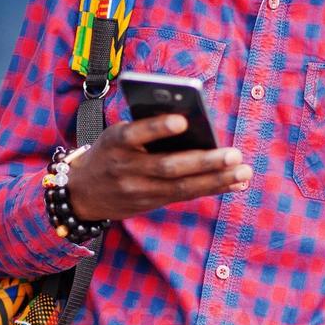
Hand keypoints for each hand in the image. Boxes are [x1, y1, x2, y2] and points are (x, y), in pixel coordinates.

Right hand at [66, 114, 251, 221]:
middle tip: (234, 154)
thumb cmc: (109, 152)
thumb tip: (193, 125)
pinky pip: (183, 196)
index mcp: (116, 142)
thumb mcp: (117, 135)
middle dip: (204, 161)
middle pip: (168, 166)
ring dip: (215, 180)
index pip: (135, 133)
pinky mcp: (148, 204)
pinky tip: (234, 183)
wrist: (81, 193)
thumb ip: (147, 130)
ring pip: (181, 186)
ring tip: (243, 172)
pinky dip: (211, 188)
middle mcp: (126, 168)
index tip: (182, 120)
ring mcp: (137, 190)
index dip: (157, 128)